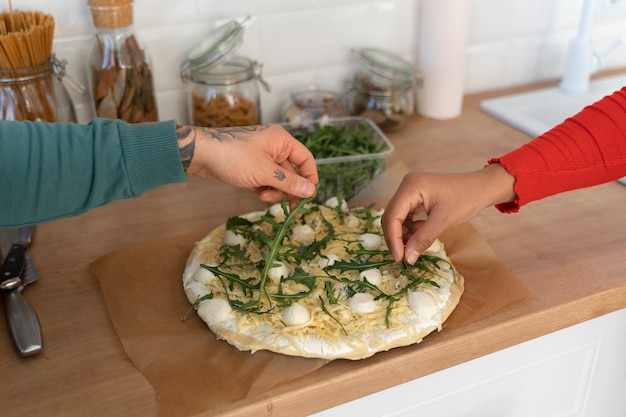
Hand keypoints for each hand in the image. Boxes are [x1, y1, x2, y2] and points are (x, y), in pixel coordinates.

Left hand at [178, 124, 317, 206]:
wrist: (200, 154)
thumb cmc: (233, 156)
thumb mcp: (264, 172)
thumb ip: (289, 182)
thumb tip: (311, 191)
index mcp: (282, 141)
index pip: (306, 160)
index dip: (309, 179)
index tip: (308, 197)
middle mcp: (275, 147)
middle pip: (292, 173)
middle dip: (289, 190)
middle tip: (292, 211)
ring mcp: (262, 158)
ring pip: (278, 180)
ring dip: (274, 192)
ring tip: (262, 196)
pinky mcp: (251, 168)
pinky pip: (265, 182)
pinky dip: (262, 190)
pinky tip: (254, 192)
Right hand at [381, 163, 515, 263]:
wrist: (481, 188)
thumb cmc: (466, 199)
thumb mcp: (444, 220)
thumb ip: (423, 238)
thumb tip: (407, 258)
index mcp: (411, 186)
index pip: (392, 215)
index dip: (393, 238)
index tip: (399, 258)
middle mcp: (406, 186)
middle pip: (391, 216)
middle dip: (396, 237)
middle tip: (405, 256)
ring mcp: (410, 191)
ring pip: (397, 217)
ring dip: (404, 233)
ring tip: (418, 241)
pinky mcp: (415, 197)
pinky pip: (405, 216)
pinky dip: (410, 228)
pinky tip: (422, 232)